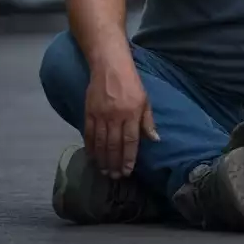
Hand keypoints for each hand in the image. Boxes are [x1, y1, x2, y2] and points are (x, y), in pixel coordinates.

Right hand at [84, 55, 159, 178]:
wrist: (110, 66)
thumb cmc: (131, 83)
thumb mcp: (145, 99)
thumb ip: (148, 120)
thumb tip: (155, 139)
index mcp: (132, 113)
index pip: (130, 141)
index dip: (128, 158)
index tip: (127, 171)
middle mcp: (116, 116)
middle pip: (114, 145)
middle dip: (115, 163)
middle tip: (115, 176)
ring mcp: (101, 115)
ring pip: (100, 143)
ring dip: (102, 159)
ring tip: (105, 171)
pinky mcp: (89, 112)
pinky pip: (88, 134)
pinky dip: (89, 147)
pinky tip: (92, 157)